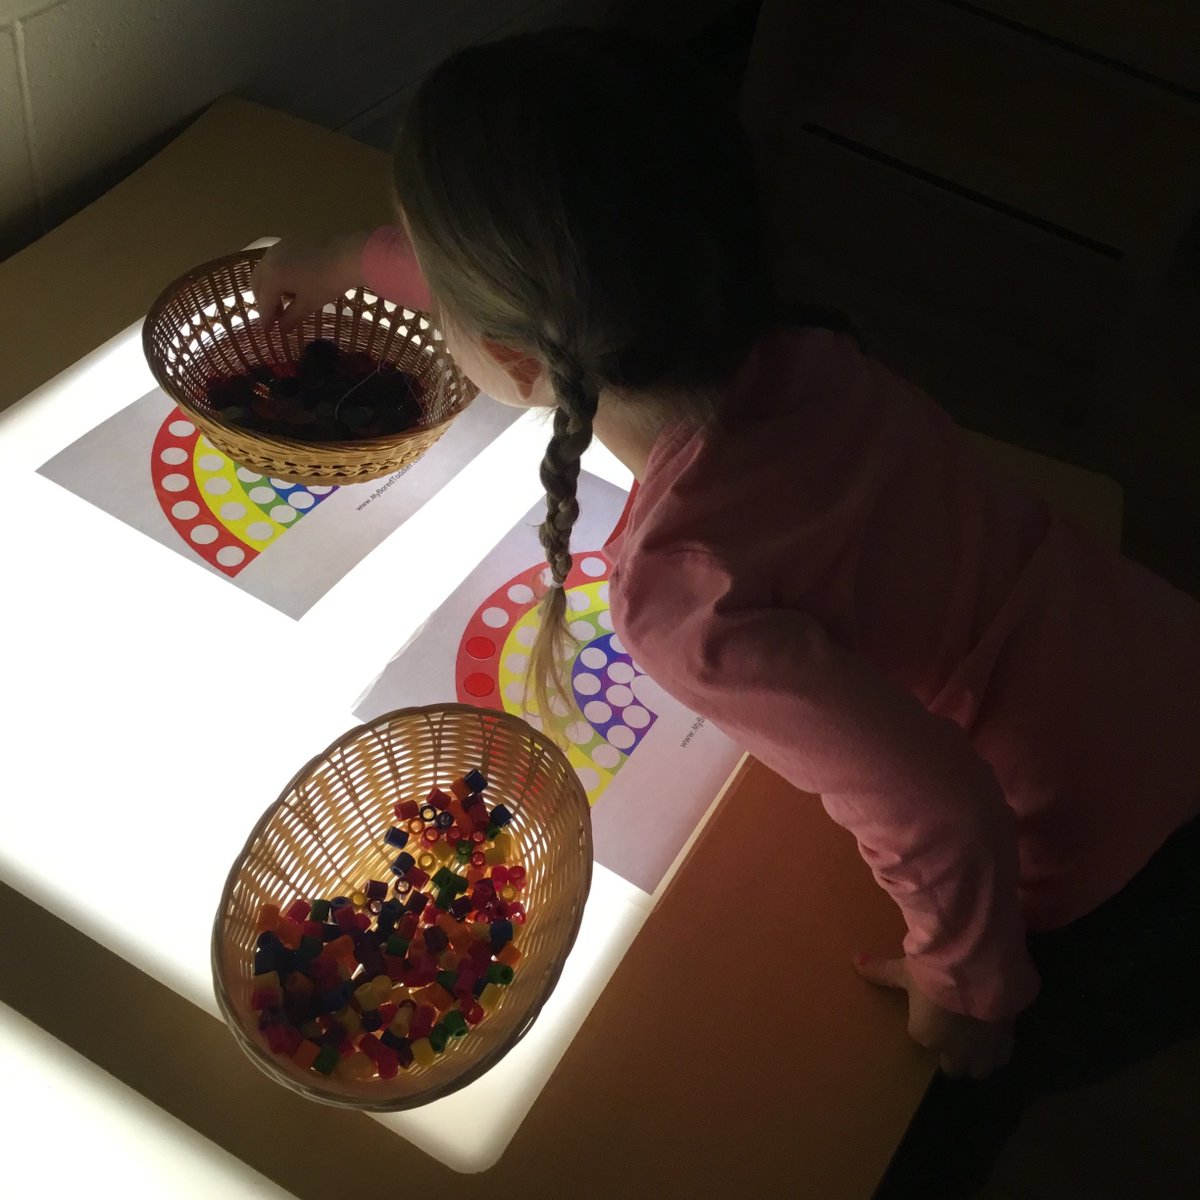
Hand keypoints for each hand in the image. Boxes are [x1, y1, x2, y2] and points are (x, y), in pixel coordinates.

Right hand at [250, 231, 368, 333]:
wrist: (346, 256)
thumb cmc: (326, 283)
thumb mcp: (308, 304)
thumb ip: (291, 317)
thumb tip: (281, 328)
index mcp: (271, 276)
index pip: (264, 302)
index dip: (266, 319)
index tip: (268, 332)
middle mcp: (269, 260)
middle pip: (258, 284)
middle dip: (264, 301)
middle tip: (276, 317)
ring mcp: (278, 248)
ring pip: (265, 271)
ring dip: (269, 287)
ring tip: (284, 301)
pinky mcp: (288, 241)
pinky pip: (275, 261)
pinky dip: (277, 274)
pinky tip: (291, 284)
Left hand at [854, 952, 1014, 1079]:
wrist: (974, 970)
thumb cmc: (932, 972)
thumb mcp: (904, 970)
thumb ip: (880, 971)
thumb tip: (855, 961)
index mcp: (923, 1035)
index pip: (923, 1039)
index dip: (928, 1027)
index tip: (932, 1014)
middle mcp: (950, 1050)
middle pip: (951, 1067)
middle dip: (952, 1056)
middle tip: (954, 1035)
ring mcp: (979, 1050)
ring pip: (979, 1069)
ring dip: (977, 1060)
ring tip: (978, 1042)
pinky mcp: (1004, 1041)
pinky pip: (1002, 1056)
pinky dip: (998, 1049)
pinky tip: (997, 1034)